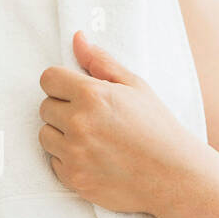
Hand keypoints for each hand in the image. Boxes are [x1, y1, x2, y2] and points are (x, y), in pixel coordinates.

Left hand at [37, 30, 201, 214]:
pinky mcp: (73, 179)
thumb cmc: (157, 128)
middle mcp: (79, 124)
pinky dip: (68, 160)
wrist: (173, 176)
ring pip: (45, 135)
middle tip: (92, 119)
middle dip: (63, 110)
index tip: (75, 92)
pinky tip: (93, 158)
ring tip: (92, 139)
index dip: (61, 84)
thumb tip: (77, 38)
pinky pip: (54, 162)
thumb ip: (101, 62)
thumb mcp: (135, 87)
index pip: (48, 79)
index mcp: (92, 95)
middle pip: (44, 107)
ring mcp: (74, 154)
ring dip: (62, 135)